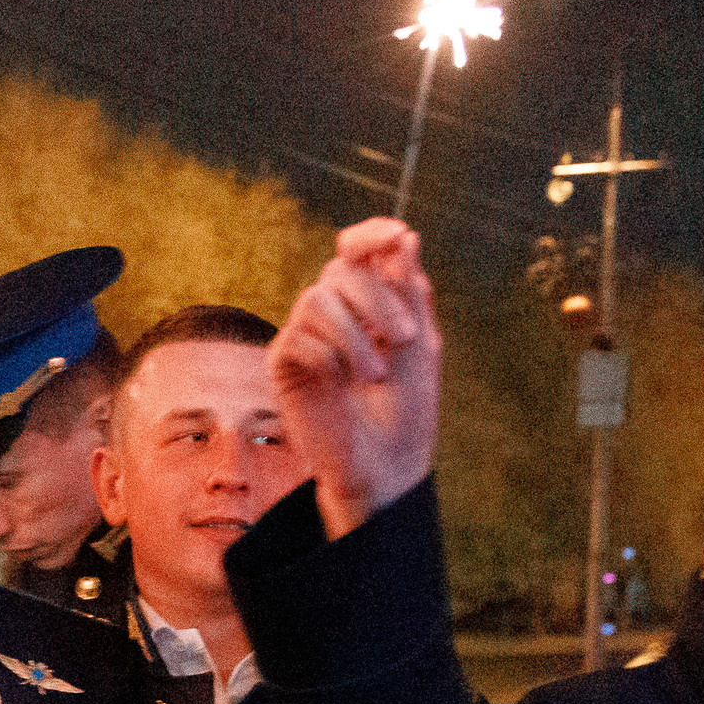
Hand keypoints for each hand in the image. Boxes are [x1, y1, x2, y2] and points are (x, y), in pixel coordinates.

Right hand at [270, 219, 442, 536]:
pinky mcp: (283, 364)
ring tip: (376, 376)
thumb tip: (405, 234)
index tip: (395, 234)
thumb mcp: (419, 347)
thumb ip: (410, 292)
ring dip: (355, 334)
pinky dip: (328, 356)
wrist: (386, 470)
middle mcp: (335, 313)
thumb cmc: (407, 413)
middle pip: (342, 270)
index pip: (358, 251)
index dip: (371, 234)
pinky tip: (341, 385)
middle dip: (379, 299)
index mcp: (370, 304)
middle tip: (406, 338)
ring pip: (317, 297)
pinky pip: (298, 336)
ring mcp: (306, 336)